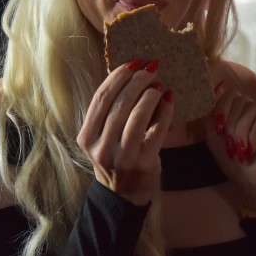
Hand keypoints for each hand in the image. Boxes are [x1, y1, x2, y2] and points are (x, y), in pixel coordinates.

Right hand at [77, 58, 172, 205]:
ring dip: (150, 95)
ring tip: (159, 85)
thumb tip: (133, 72)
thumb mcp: (104, 135)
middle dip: (137, 81)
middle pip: (119, 104)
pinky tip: (169, 99)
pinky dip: (165, 111)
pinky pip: (157, 130)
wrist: (124, 194)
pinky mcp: (143, 162)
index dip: (118, 76)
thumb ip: (112, 110)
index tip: (134, 61)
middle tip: (152, 68)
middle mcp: (100, 147)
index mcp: (87, 136)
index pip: (101, 98)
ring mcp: (121, 156)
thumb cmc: (116, 155)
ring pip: (136, 116)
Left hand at [203, 81, 255, 212]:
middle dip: (230, 123)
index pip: (231, 95)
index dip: (221, 107)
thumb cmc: (236, 165)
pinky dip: (253, 134)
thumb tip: (217, 86)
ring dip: (240, 131)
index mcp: (243, 113)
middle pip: (239, 99)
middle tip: (231, 145)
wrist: (254, 186)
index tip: (218, 128)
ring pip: (251, 108)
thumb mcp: (216, 139)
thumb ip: (213, 115)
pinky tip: (252, 149)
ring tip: (241, 150)